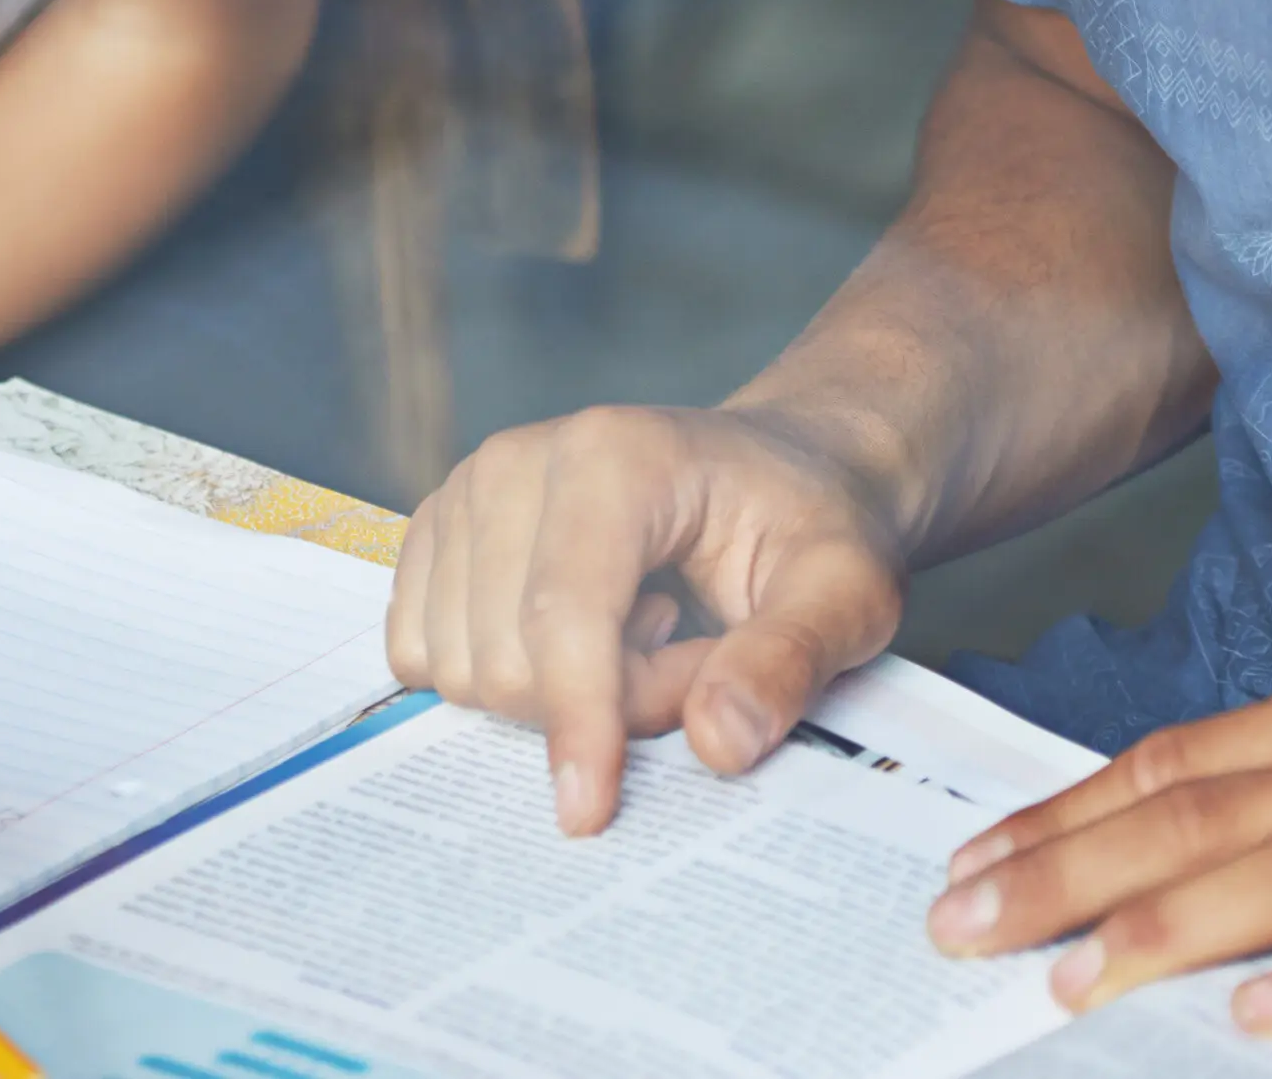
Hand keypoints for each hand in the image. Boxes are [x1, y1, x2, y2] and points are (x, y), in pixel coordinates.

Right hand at [386, 403, 911, 834]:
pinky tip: (583, 634)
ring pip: (461, 664)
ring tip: (644, 639)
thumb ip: (788, 662)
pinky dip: (505, 676)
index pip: (564, 614)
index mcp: (614, 456)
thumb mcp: (846, 592)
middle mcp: (517, 460)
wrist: (775, 469)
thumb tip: (716, 745)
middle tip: (690, 665)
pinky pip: (425, 651)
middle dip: (601, 703)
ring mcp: (466, 490)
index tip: (590, 813)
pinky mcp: (439, 530)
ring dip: (556, 693)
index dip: (576, 721)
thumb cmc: (807, 526)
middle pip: (507, 653)